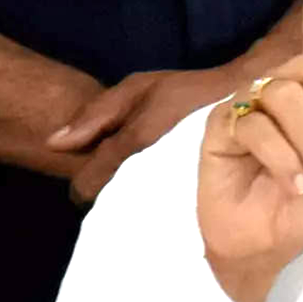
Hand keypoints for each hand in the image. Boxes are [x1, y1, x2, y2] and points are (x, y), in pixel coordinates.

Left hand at [47, 67, 238, 202]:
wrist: (249, 101)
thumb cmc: (189, 91)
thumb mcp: (140, 87)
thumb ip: (97, 114)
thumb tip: (53, 144)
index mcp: (134, 142)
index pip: (87, 185)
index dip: (82, 184)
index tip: (90, 178)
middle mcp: (150, 171)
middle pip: (109, 204)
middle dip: (107, 196)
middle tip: (119, 183)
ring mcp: (173, 189)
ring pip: (133, 213)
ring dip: (130, 204)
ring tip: (141, 191)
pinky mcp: (193, 199)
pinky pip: (159, 214)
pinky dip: (153, 209)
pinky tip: (162, 197)